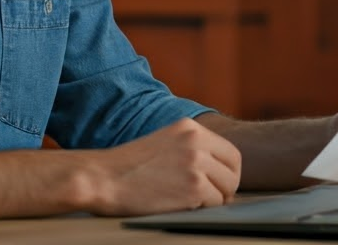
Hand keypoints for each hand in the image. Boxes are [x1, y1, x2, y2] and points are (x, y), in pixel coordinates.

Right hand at [83, 118, 241, 214]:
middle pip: (233, 170)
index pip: (230, 152)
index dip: (228, 172)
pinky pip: (214, 203)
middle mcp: (197, 141)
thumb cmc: (130, 166)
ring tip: (191, 202)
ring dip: (214, 200)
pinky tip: (181, 205)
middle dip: (226, 187)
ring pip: (226, 188)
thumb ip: (191, 148)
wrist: (104, 178)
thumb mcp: (165, 142)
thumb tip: (219, 171)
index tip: (219, 184)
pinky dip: (202, 209)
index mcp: (190, 127)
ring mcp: (196, 163)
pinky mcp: (193, 187)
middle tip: (211, 198)